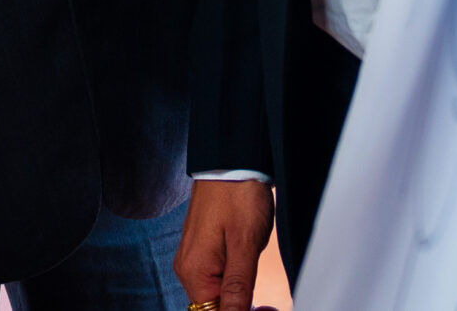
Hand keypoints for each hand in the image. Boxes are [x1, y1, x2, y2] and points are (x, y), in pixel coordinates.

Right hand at [173, 178, 275, 310]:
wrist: (231, 160)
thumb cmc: (239, 196)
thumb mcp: (245, 244)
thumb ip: (238, 287)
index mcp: (194, 271)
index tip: (267, 310)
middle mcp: (187, 268)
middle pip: (210, 309)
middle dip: (240, 310)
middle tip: (269, 306)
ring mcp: (193, 259)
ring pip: (213, 296)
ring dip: (238, 302)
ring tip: (264, 298)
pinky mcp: (201, 251)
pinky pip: (214, 281)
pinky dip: (232, 288)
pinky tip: (249, 280)